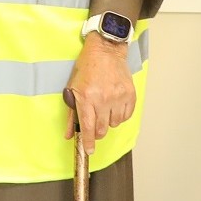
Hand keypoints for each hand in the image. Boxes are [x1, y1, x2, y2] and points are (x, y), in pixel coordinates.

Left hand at [64, 34, 135, 152]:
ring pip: (114, 124)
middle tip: (95, 127)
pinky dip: (120, 115)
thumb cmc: (87, 67)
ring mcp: (118, 97)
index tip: (89, 150)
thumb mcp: (73, 89)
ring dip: (109, 122)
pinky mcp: (129, 94)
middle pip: (102, 129)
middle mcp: (103, 99)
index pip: (88, 127)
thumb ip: (71, 114)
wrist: (106, 50)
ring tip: (104, 110)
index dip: (88, 142)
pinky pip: (126, 116)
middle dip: (97, 133)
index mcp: (87, 98)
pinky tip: (114, 107)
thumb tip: (70, 134)